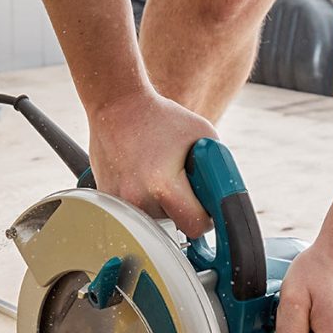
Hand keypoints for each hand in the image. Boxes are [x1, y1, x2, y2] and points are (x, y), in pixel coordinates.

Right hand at [87, 88, 216, 237]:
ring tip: (156, 176)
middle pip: (174, 226)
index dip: (205, 218)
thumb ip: (219, 170)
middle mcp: (138, 199)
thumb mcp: (204, 136)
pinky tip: (140, 176)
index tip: (204, 208)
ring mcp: (118, 202)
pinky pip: (134, 213)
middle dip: (182, 211)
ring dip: (161, 207)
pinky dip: (142, 201)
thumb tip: (226, 201)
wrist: (117, 106)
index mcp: (163, 186)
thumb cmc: (163, 118)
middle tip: (179, 184)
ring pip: (153, 222)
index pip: (195, 227)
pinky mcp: (106, 200)